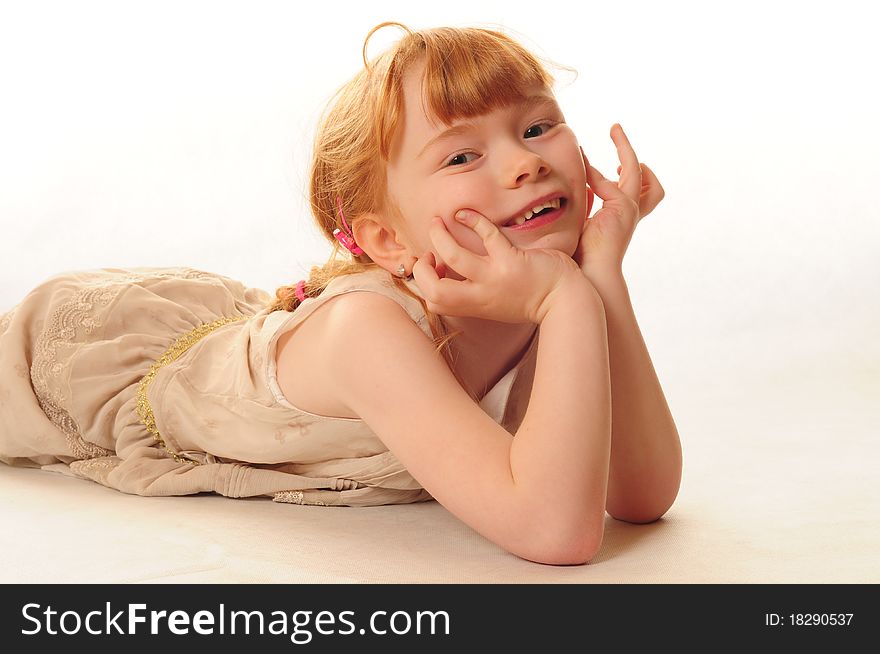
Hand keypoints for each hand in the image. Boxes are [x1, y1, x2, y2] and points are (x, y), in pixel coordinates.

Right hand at [412, 210, 583, 323]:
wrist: (566, 302)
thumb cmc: (534, 300)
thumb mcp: (498, 305)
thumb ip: (478, 295)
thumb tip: (459, 279)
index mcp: (476, 306)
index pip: (434, 304)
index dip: (424, 285)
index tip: (433, 268)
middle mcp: (481, 295)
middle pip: (434, 291)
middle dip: (422, 268)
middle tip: (429, 250)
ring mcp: (495, 279)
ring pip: (452, 256)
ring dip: (439, 235)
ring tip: (437, 221)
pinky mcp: (512, 261)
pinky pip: (485, 235)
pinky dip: (471, 220)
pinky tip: (466, 214)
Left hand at [572, 124, 664, 273]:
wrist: (588, 276)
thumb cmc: (580, 259)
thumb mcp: (580, 226)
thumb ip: (583, 206)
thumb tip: (576, 190)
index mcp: (620, 219)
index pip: (628, 191)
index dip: (616, 174)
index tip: (599, 163)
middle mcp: (629, 213)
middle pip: (650, 184)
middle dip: (631, 157)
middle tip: (616, 132)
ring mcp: (628, 211)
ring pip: (638, 174)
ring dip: (625, 150)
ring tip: (615, 131)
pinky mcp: (623, 209)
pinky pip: (613, 182)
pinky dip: (597, 172)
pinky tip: (583, 162)